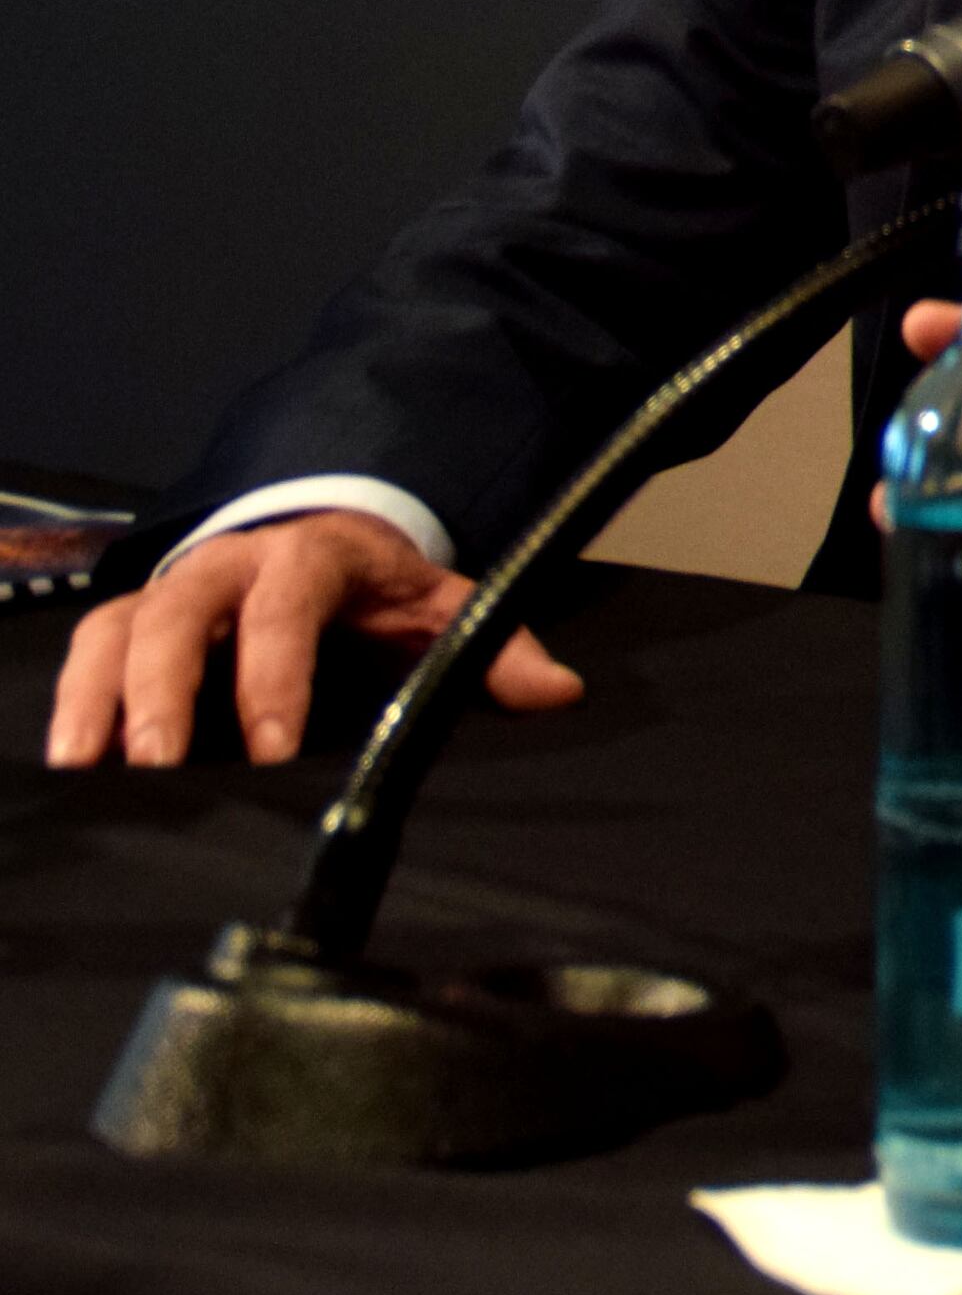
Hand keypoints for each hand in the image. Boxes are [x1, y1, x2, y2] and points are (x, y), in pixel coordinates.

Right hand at [43, 510, 584, 769]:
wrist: (322, 528)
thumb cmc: (378, 582)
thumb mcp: (443, 601)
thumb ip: (494, 644)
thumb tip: (558, 692)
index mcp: (312, 556)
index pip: (288, 604)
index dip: (274, 670)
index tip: (269, 743)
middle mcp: (232, 563)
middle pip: (182, 611)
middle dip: (165, 685)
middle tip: (155, 761)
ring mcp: (177, 587)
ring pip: (123, 626)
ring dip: (101, 694)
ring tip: (89, 765)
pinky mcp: (137, 614)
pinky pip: (93, 643)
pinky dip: (75, 693)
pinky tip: (69, 753)